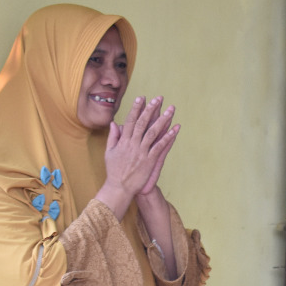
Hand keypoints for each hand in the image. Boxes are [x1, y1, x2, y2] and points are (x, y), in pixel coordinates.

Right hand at [99, 97, 178, 216]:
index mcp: (123, 141)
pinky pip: (160, 146)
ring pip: (153, 132)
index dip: (136, 108)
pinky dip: (168, 137)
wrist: (119, 187)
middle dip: (151, 109)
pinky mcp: (149, 160)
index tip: (142, 98)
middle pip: (143, 123)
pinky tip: (175, 129)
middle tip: (159, 98)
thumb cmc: (114, 170)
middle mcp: (132, 144)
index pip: (130, 120)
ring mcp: (142, 152)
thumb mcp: (109, 152)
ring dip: (163, 120)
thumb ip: (113, 136)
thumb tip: (114, 123)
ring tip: (171, 109)